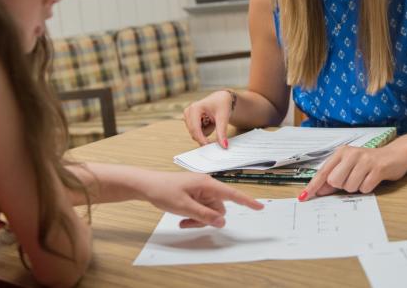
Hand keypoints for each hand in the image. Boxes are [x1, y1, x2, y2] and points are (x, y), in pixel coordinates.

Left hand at [138, 171, 263, 227]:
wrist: (146, 185)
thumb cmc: (163, 190)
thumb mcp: (184, 206)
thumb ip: (205, 215)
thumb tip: (223, 221)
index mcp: (207, 184)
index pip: (232, 194)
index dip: (247, 201)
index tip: (260, 207)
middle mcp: (206, 186)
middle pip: (218, 208)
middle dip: (207, 219)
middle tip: (188, 222)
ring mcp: (200, 191)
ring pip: (209, 211)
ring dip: (198, 219)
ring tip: (182, 220)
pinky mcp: (194, 195)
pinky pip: (201, 209)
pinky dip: (194, 216)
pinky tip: (182, 218)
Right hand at [183, 91, 232, 147]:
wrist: (221, 98)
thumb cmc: (222, 104)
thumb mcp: (223, 117)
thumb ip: (222, 132)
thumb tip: (224, 145)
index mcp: (194, 108)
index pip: (195, 128)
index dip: (201, 139)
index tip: (209, 146)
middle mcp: (188, 111)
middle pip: (193, 132)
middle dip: (204, 135)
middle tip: (216, 130)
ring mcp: (187, 116)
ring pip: (195, 133)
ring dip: (205, 132)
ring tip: (212, 122)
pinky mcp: (189, 120)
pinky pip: (196, 132)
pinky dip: (204, 130)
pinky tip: (208, 122)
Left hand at [299, 145, 406, 199]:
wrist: (395, 156)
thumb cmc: (368, 163)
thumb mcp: (349, 167)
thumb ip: (334, 178)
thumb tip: (319, 190)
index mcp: (341, 153)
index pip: (323, 172)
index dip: (313, 186)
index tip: (304, 197)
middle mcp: (351, 154)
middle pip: (335, 181)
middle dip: (342, 186)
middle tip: (353, 179)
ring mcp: (365, 160)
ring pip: (350, 186)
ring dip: (356, 187)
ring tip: (364, 177)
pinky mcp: (378, 168)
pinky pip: (365, 188)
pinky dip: (367, 188)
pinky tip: (372, 179)